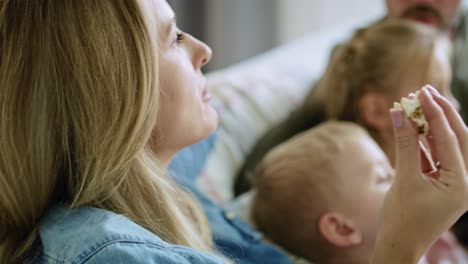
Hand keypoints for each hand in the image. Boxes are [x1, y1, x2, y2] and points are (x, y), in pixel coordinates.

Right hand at [371, 85, 467, 262]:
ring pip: (446, 146)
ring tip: (415, 106)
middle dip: (442, 114)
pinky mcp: (441, 184)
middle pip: (458, 138)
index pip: (451, 139)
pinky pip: (435, 156)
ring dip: (431, 127)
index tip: (422, 93)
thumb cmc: (402, 219)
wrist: (398, 246)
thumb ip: (404, 144)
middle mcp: (464, 181)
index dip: (435, 113)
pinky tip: (412, 127)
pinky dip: (424, 142)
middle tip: (425, 92)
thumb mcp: (404, 180)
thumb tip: (397, 113)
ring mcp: (453, 183)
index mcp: (463, 184)